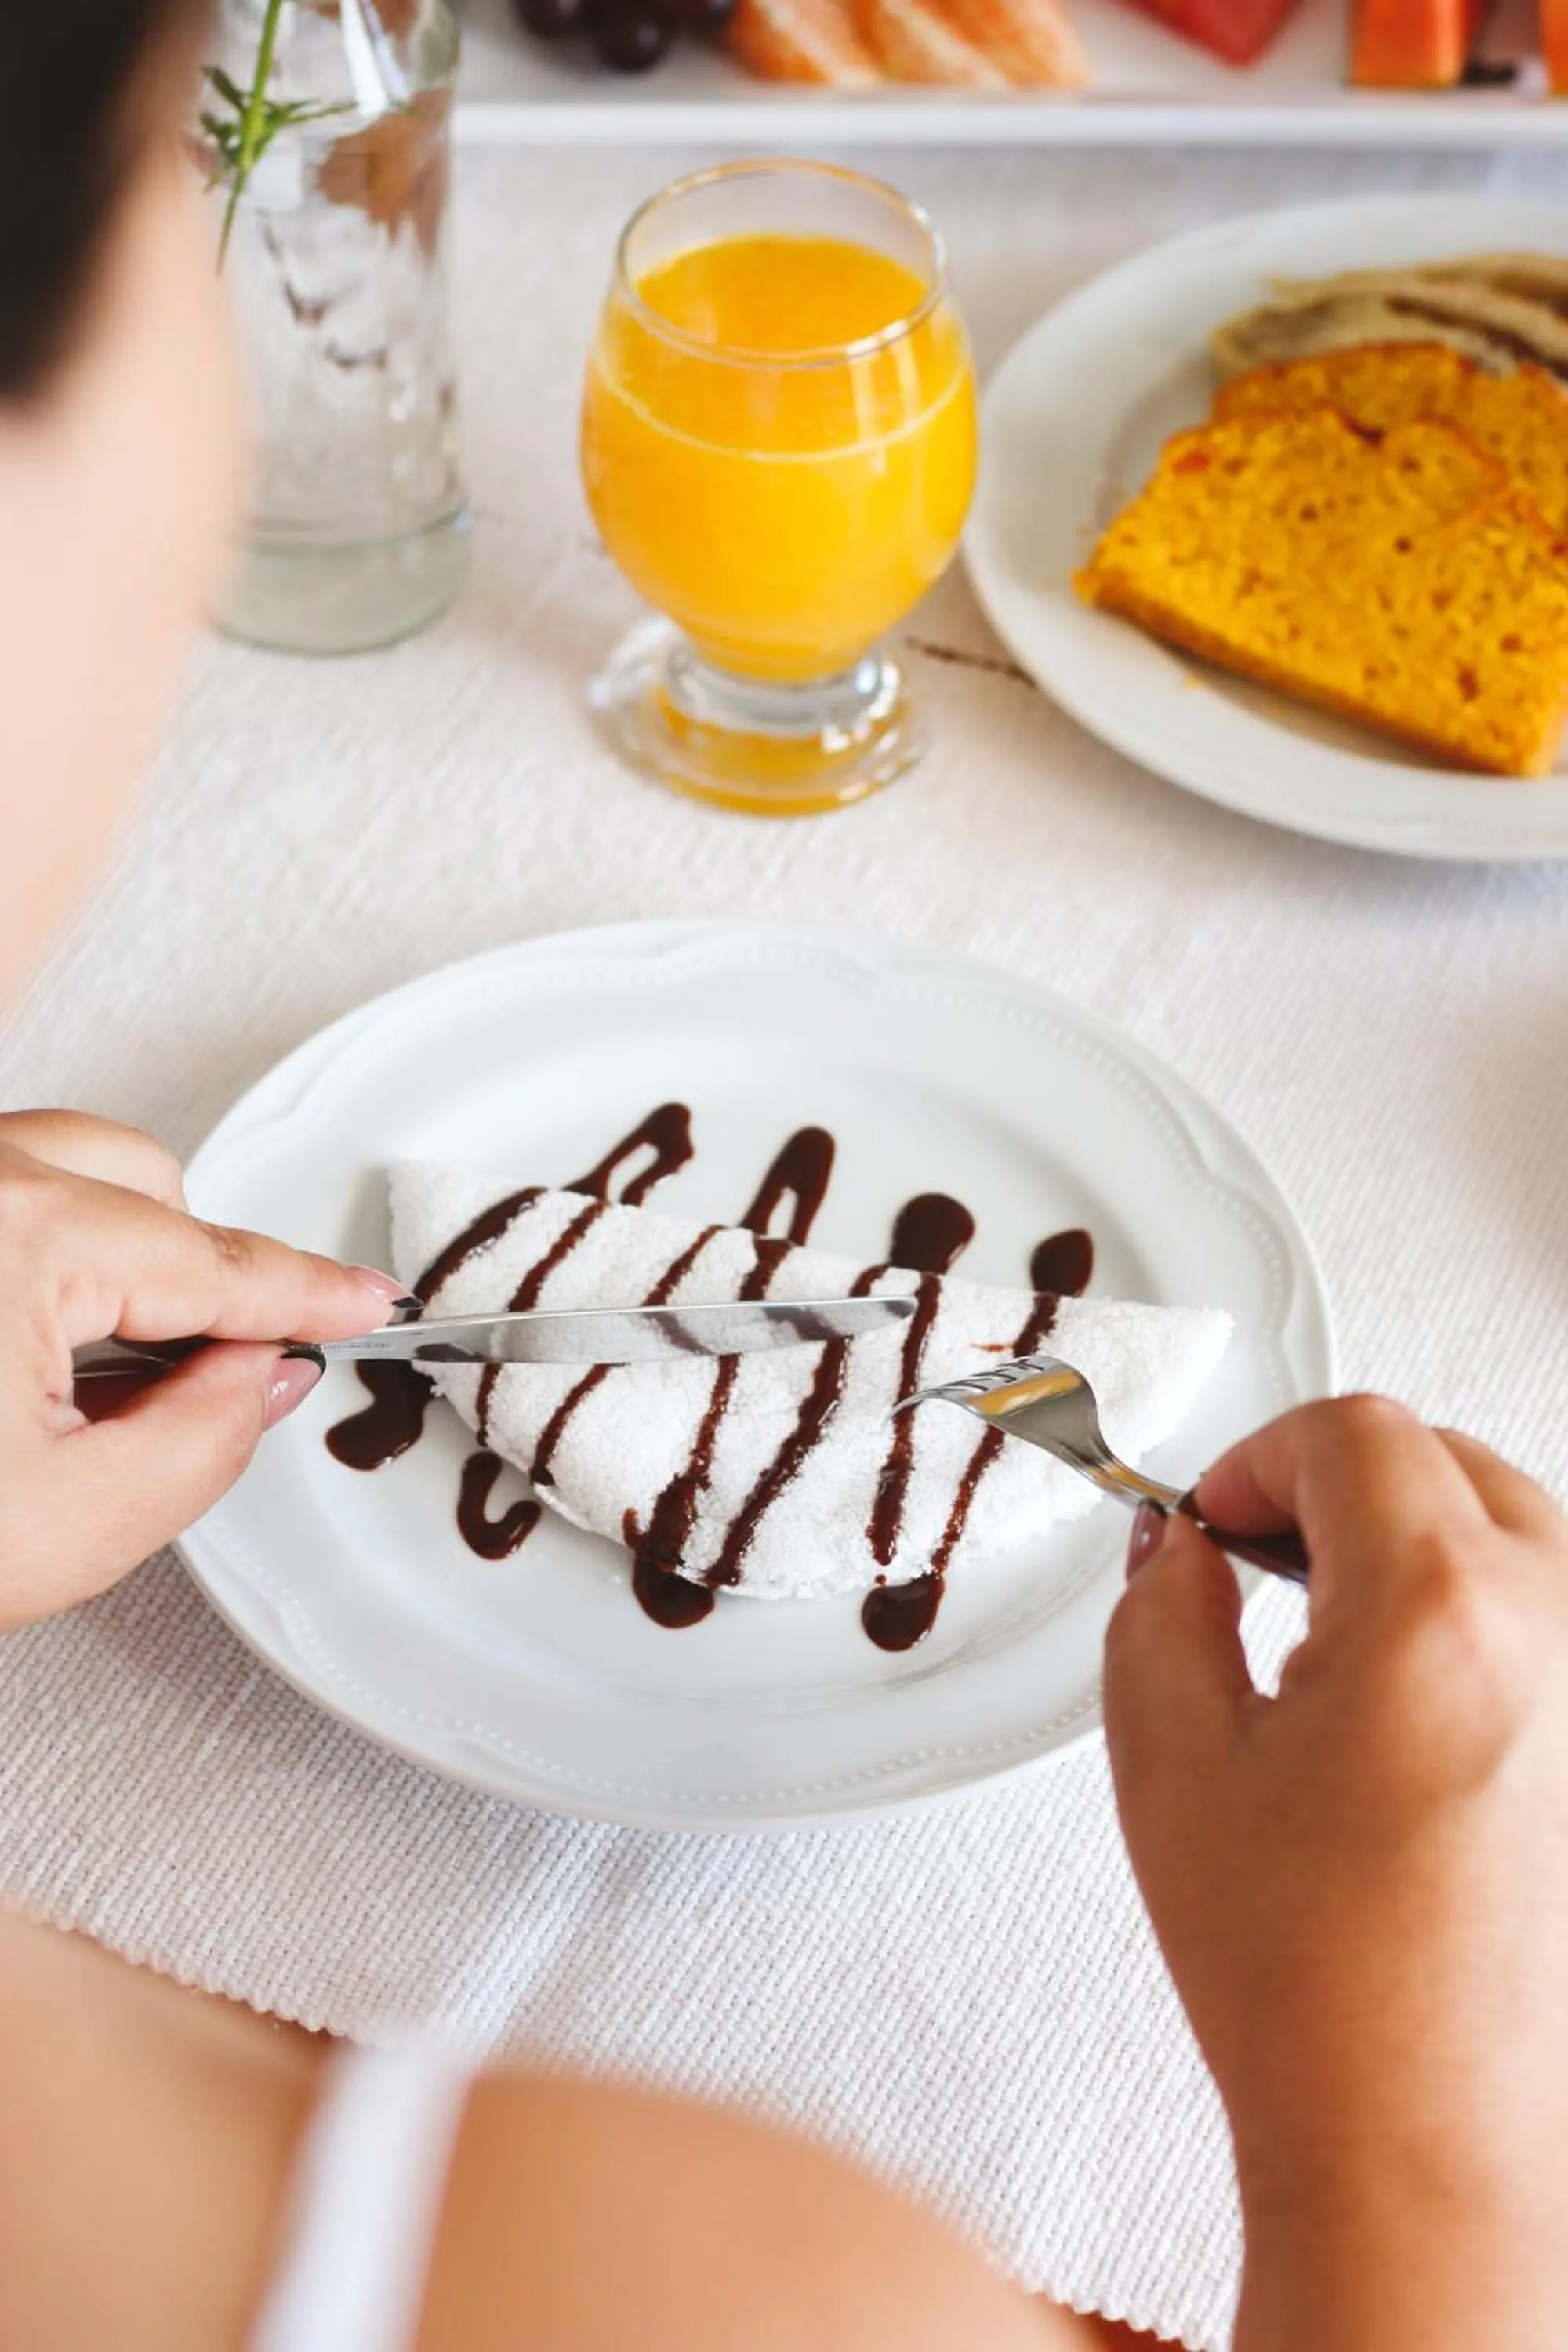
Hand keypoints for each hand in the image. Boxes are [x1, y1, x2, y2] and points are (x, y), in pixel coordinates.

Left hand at [0, 1110, 405, 1631]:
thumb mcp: (62, 1528)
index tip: (367, 1304)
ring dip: (107, 1254)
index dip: (307, 1294)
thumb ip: (202, 1441)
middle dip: (186, 1276)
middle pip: (145, 1186)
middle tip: (190, 1380)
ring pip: (67, 1170)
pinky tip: (12, 1352)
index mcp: (16, 1232)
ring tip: (82, 1373)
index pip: (212, 1263)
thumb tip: (260, 1373)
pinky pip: (4, 1194)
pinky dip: (35, 1251)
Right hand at [1103, 1396, 1567, 2351]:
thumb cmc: (1315, 1989)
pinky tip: (1409, 1705)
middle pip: (1446, 1461)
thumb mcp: (1168, 1763)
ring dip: (1416, 1544)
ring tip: (1332, 1641)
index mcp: (1439, 1610)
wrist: (1426, 2144)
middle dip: (1337, 1489)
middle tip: (1259, 1563)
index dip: (1258, 1460)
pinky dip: (1481, 1616)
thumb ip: (1159, 1608)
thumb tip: (1186, 1547)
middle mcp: (1561, 1631)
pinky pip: (1553, 1620)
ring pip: (1514, 1531)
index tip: (1215, 1520)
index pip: (1355, 1432)